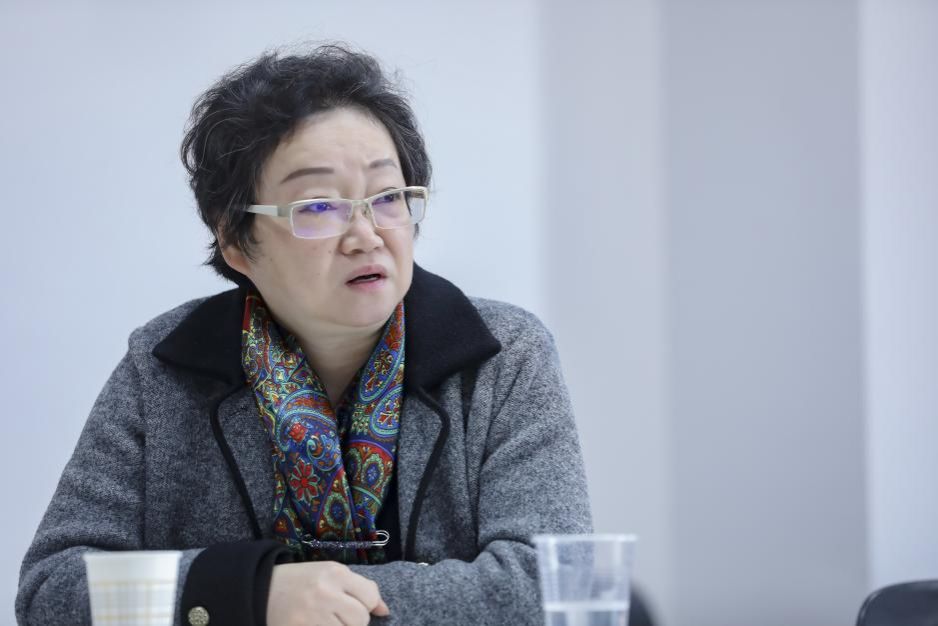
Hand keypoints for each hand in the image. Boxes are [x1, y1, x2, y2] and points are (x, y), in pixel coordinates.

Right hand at [266, 561, 389, 625]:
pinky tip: (317, 624)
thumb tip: (384, 610)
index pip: (370, 595)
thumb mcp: (328, 574)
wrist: (260, 590)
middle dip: (354, 621)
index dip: (368, 604)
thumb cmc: (300, 582)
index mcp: (334, 572)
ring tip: (326, 620)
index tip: (357, 606)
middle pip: (360, 619)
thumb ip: (358, 588)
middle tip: (339, 615)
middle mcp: (325, 592)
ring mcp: (313, 615)